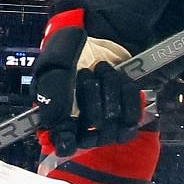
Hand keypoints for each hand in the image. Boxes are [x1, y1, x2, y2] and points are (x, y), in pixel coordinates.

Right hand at [33, 3, 142, 156]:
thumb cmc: (70, 53)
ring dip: (109, 90)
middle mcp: (83, 128)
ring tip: (103, 70)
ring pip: (112, 122)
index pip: (64, 145)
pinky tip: (121, 80)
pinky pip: (132, 116)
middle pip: (92, 130)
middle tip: (84, 72)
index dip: (68, 140)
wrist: (98, 39)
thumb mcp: (52, 65)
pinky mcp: (127, 116)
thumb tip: (55, 120)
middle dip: (90, 96)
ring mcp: (107, 124)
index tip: (69, 129)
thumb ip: (51, 91)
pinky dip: (128, 94)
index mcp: (58, 120)